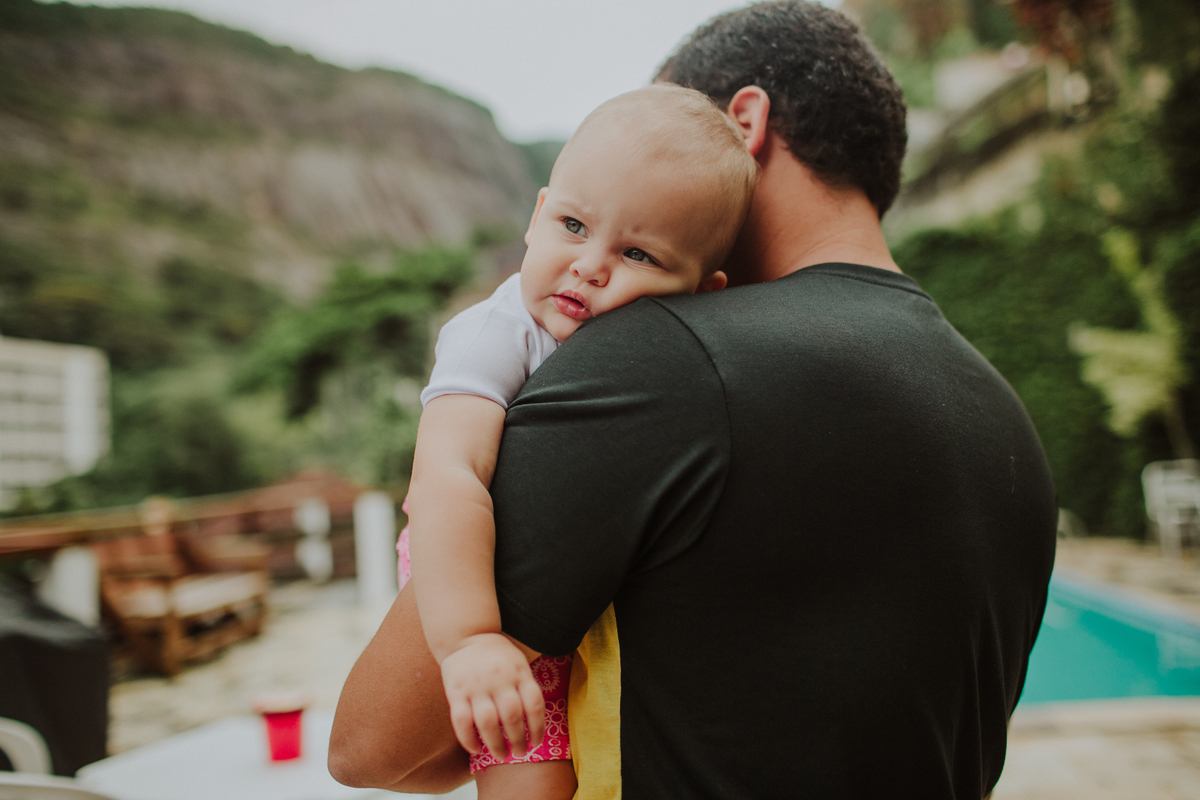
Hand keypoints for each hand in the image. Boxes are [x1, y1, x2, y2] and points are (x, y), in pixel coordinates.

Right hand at [439, 633, 545, 758]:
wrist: (466, 634)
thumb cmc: (497, 655)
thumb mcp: (519, 662)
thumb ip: (526, 686)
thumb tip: (535, 723)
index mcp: (518, 672)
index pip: (534, 705)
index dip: (538, 728)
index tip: (536, 743)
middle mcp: (499, 679)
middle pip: (512, 717)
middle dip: (518, 741)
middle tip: (519, 753)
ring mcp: (476, 686)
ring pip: (487, 722)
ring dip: (496, 744)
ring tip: (501, 756)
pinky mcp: (456, 691)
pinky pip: (461, 720)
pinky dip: (468, 739)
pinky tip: (476, 749)